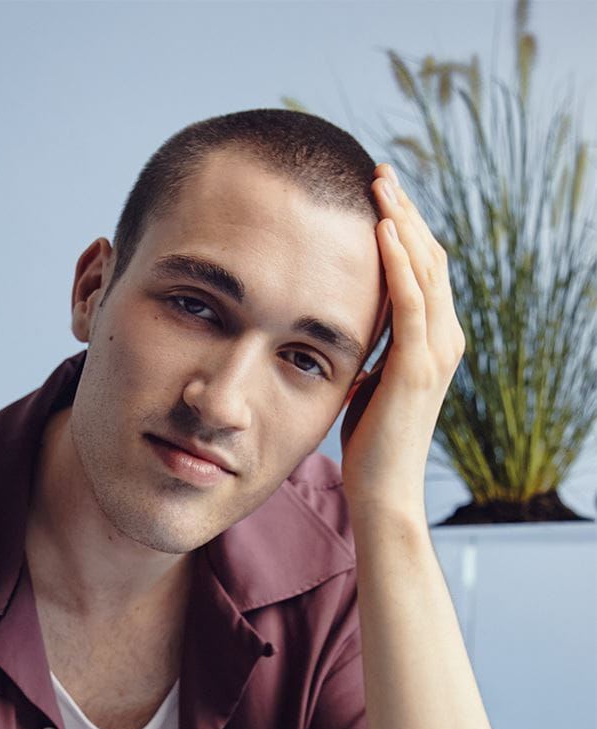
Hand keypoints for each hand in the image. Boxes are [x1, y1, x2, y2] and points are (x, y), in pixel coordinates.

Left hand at [339, 163, 464, 518]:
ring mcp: (436, 352)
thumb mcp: (370, 384)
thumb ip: (372, 351)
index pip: (424, 269)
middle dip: (405, 210)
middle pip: (431, 257)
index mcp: (434, 341)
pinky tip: (383, 230)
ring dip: (402, 222)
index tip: (378, 192)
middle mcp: (444, 339)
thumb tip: (349, 327)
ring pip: (426, 270)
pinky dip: (400, 263)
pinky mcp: (418, 368)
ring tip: (380, 184)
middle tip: (380, 171)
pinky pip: (411, 303)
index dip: (405, 227)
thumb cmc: (370, 445)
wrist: (382, 492)